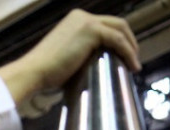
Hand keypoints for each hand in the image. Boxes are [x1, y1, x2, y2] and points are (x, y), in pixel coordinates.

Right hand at [0, 9, 139, 108]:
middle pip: (117, 23)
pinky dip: (128, 52)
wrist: (34, 71)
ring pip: (120, 30)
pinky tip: (132, 65)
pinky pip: (118, 40)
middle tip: (132, 60)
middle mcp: (81, 16)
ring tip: (134, 65)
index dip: (119, 40)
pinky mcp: (91, 30)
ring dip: (131, 47)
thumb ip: (80, 54)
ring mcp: (86, 21)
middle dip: (129, 41)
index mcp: (75, 20)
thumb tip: (95, 67)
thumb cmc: (46, 72)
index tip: (123, 57)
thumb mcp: (66, 57)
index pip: (105, 25)